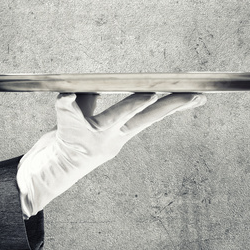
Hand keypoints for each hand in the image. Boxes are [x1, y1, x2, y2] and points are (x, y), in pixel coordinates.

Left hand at [16, 92, 205, 216]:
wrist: (52, 167)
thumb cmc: (74, 135)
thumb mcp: (92, 114)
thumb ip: (99, 94)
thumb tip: (103, 82)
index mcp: (121, 131)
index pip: (152, 115)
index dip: (175, 105)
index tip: (196, 97)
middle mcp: (110, 136)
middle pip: (139, 118)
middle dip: (159, 107)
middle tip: (173, 97)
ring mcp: (90, 136)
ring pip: (110, 118)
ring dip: (127, 107)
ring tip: (148, 95)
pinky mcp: (67, 132)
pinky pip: (67, 113)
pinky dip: (66, 103)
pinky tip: (65, 96)